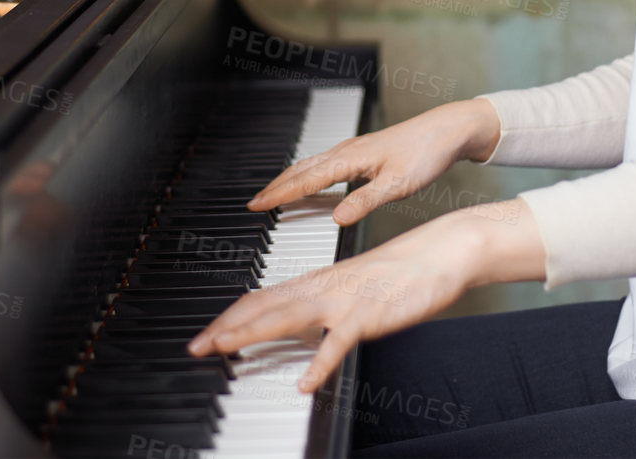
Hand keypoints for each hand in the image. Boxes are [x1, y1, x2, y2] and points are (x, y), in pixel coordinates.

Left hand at [186, 201, 544, 392]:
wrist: (440, 251)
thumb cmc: (400, 273)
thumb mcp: (354, 290)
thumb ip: (326, 308)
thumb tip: (303, 326)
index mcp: (317, 282)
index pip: (262, 298)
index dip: (230, 317)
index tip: (206, 334)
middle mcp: (323, 287)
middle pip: (264, 306)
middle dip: (227, 327)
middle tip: (196, 347)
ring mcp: (344, 300)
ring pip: (289, 316)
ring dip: (254, 333)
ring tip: (226, 349)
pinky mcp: (369, 315)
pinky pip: (339, 343)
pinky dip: (321, 363)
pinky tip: (306, 384)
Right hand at [248, 98, 501, 226]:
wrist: (446, 130)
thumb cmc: (425, 154)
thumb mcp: (398, 185)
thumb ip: (365, 201)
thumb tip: (336, 218)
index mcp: (350, 159)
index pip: (306, 180)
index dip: (280, 194)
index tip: (257, 205)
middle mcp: (347, 151)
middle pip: (302, 170)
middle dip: (277, 186)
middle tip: (255, 203)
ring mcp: (354, 150)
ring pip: (312, 165)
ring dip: (290, 179)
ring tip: (274, 194)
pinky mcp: (363, 152)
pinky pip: (325, 164)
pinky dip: (308, 174)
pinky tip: (311, 183)